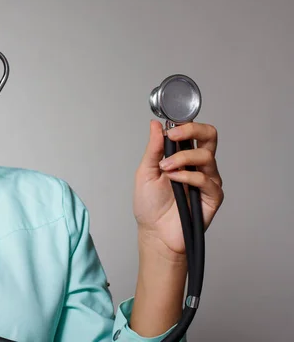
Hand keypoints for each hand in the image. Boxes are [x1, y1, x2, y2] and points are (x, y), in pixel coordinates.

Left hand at [133, 120, 224, 258]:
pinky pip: (205, 179)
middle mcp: (198, 165)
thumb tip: (155, 124)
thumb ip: (153, 148)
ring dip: (182, 158)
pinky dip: (188, 177)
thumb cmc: (150, 205)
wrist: (154, 232)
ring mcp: (207, 180)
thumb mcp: (145, 171)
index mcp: (183, 156)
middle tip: (173, 135)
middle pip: (210, 136)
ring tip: (165, 168)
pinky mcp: (212, 196)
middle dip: (193, 130)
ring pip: (206, 156)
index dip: (185, 124)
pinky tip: (174, 180)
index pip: (194, 132)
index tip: (169, 127)